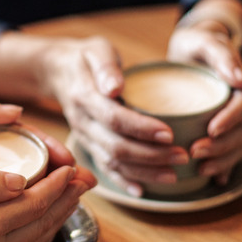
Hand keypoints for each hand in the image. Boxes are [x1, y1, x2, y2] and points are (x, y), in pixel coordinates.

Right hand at [0, 34, 187, 196]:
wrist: (58, 72)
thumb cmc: (86, 58)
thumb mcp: (96, 50)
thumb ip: (106, 66)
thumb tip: (114, 87)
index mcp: (84, 97)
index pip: (114, 119)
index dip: (142, 129)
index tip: (170, 134)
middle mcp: (82, 122)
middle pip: (116, 147)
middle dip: (151, 156)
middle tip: (182, 156)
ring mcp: (84, 138)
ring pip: (112, 163)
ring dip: (144, 172)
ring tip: (174, 174)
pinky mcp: (88, 146)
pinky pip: (104, 169)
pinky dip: (123, 182)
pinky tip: (143, 191)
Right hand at [0, 164, 95, 241]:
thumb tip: (20, 181)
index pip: (33, 203)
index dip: (57, 185)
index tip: (72, 167)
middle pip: (42, 223)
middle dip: (67, 199)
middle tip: (86, 179)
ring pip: (37, 241)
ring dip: (58, 217)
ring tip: (73, 196)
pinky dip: (40, 234)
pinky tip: (46, 219)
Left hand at [167, 0, 241, 184]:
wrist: (190, 50)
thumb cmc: (197, 43)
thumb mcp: (205, 40)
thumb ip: (222, 54)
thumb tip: (240, 79)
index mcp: (238, 85)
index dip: (230, 120)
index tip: (212, 129)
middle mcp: (236, 107)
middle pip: (239, 131)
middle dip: (220, 146)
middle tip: (195, 152)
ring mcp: (229, 121)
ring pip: (234, 146)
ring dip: (220, 161)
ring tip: (199, 169)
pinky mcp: (217, 132)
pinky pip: (226, 154)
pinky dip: (222, 168)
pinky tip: (213, 181)